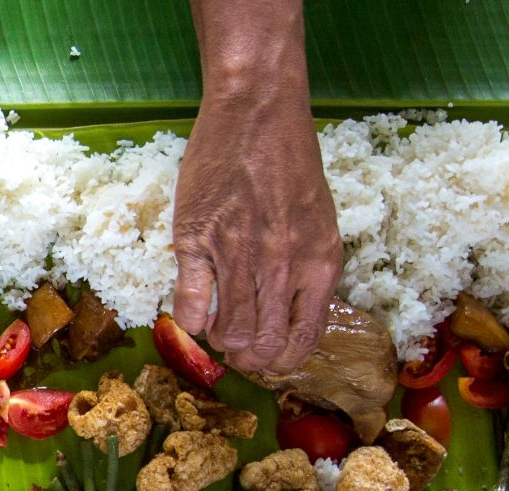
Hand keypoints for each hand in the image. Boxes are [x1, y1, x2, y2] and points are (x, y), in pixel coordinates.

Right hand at [173, 0, 340, 375]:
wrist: (257, 112)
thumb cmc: (289, 162)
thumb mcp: (318, 222)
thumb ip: (307, 272)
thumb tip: (288, 320)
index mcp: (319, 264)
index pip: (301, 341)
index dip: (281, 361)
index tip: (268, 359)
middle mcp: (282, 265)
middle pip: (261, 344)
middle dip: (247, 355)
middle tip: (238, 346)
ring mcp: (238, 254)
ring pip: (226, 332)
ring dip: (219, 339)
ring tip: (217, 327)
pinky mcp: (197, 240)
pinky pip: (190, 305)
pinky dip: (189, 319)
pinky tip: (193, 311)